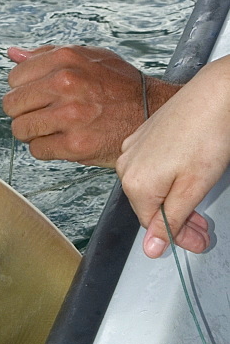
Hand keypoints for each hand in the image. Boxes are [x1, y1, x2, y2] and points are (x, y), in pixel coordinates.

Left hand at [3, 45, 178, 166]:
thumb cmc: (122, 86)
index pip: (14, 77)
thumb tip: (13, 54)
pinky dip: (46, 148)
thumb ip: (48, 55)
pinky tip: (63, 140)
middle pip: (12, 105)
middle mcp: (65, 84)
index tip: (38, 95)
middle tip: (44, 114)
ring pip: (20, 129)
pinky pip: (37, 150)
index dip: (24, 89)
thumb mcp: (90, 57)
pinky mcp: (75, 145)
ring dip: (33, 132)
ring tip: (53, 128)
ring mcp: (69, 116)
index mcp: (66, 59)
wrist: (154, 113)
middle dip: (25, 111)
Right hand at [116, 56, 229, 256]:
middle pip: (149, 207)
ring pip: (151, 187)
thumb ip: (170, 221)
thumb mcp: (193, 189)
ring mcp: (133, 148)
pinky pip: (151, 167)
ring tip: (199, 199)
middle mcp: (127, 166)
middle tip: (203, 227)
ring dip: (173, 200)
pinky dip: (169, 179)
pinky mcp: (143, 136)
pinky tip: (188, 175)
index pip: (153, 226)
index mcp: (136, 184)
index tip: (199, 240)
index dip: (180, 238)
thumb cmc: (208, 135)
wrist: (216, 94)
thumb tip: (151, 249)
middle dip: (178, 221)